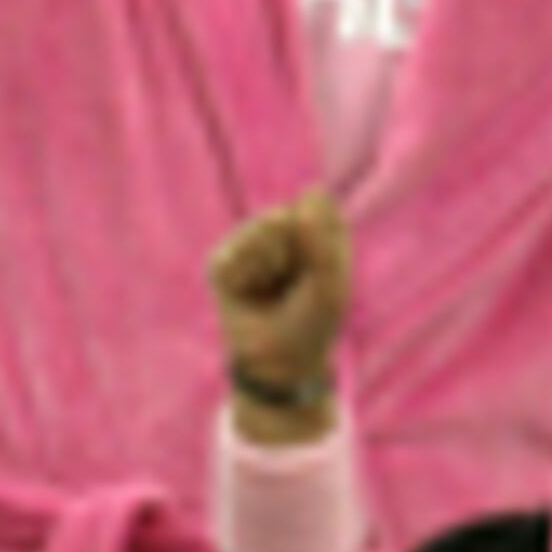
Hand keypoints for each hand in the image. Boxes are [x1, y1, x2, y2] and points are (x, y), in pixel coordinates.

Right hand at [211, 190, 350, 426]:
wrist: (280, 363)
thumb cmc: (312, 322)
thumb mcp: (331, 282)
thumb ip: (324, 237)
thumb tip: (311, 188)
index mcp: (312, 230)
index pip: (318, 206)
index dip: (323, 239)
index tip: (325, 270)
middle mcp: (279, 231)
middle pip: (288, 214)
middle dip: (296, 252)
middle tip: (296, 283)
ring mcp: (248, 243)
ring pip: (261, 228)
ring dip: (273, 263)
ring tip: (273, 287)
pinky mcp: (221, 262)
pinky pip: (234, 253)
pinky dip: (247, 274)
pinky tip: (250, 291)